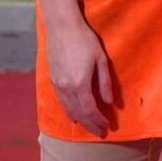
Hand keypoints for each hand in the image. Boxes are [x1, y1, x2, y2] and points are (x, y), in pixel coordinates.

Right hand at [45, 18, 113, 136]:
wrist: (62, 27)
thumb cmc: (85, 40)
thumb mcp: (101, 60)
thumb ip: (105, 83)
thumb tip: (109, 102)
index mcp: (80, 84)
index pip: (90, 110)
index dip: (98, 120)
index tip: (107, 126)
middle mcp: (66, 88)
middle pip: (79, 114)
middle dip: (90, 125)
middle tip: (100, 133)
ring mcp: (57, 85)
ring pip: (68, 110)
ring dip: (80, 120)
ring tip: (89, 126)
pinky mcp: (52, 80)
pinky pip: (61, 102)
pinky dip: (69, 111)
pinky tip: (75, 115)